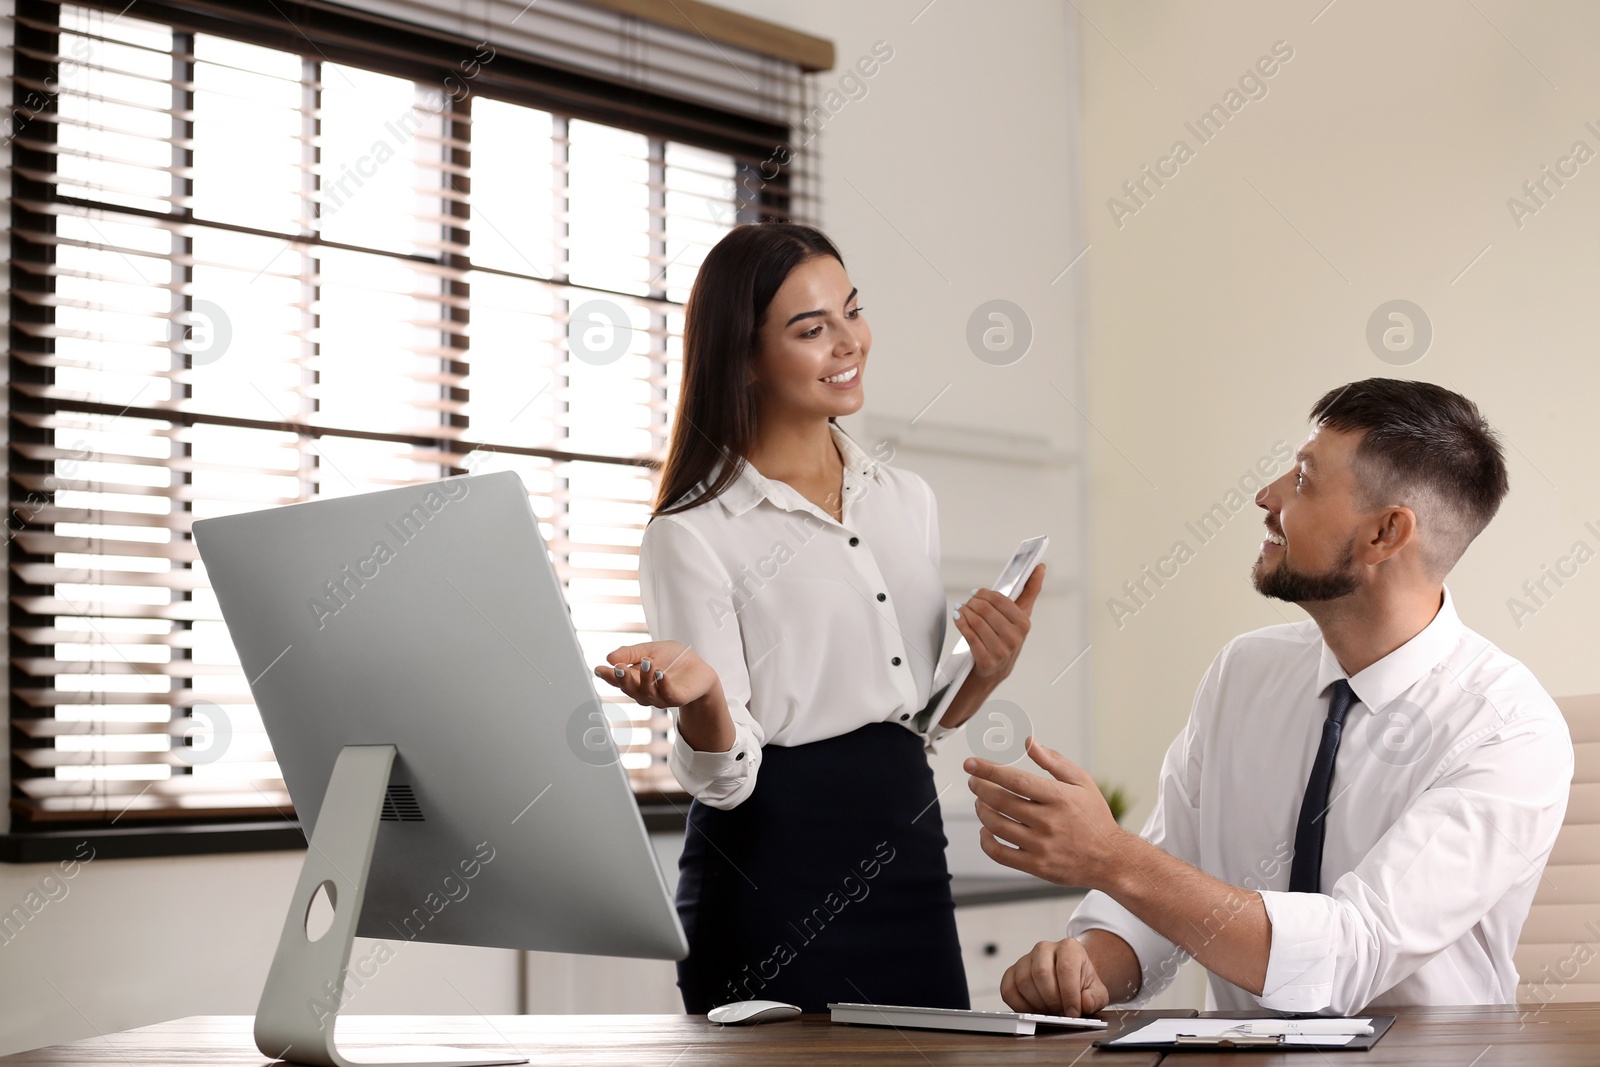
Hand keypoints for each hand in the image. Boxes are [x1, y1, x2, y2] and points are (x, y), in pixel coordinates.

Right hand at [594, 641, 716, 709]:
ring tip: (646, 662)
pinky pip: (668, 694)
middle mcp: (644, 692)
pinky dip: (663, 684)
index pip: (617, 680)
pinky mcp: (677, 698)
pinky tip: (661, 674)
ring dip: (645, 678)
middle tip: (618, 667)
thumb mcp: (650, 649)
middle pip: (629, 689)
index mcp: (635, 680)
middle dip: (622, 679)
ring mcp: (660, 697)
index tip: (598, 669)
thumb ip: (630, 653)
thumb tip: (609, 658)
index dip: (607, 676)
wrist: (699, 668)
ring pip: (647, 693)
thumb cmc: (673, 659)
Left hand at [955, 564, 1043, 683]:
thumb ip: (1031, 590)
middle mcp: (1014, 638)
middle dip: (973, 603)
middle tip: (968, 602)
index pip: (999, 600)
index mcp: (1024, 624)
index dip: (985, 594)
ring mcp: (1001, 651)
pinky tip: (959, 618)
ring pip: (976, 621)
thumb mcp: (1021, 616)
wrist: (997, 670)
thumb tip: (1040, 567)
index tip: (978, 593)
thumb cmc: (1008, 638)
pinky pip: (969, 635)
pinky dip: (961, 623)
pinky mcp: (986, 660)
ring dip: (964, 612)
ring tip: (962, 609)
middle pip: (985, 610)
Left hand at [966, 735, 1124, 889]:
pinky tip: (986, 829)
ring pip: (996, 825)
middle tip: (974, 781)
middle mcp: (1048, 821)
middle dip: (980, 788)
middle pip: (1000, 801)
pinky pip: (1000, 853)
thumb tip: (1029, 742)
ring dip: (981, 810)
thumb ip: (1054, 761)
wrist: (1111, 859)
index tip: (971, 764)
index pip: (1015, 780)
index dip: (988, 770)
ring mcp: (1041, 846)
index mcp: (1059, 798)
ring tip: (981, 802)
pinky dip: (986, 840)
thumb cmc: (1095, 818)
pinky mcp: (1036, 866)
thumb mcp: (1082, 782)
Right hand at [1000, 937, 1108, 1016]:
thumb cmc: (1082, 983)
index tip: (1073, 1012)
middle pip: (1041, 973)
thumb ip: (1095, 998)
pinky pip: (1008, 989)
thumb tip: (1083, 1003)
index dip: (1069, 994)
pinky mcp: (1012, 972)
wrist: (1071, 977)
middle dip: (1052, 999)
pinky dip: (1019, 1005)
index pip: (1065, 968)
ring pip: (1023, 981)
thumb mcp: (1097, 991)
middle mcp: (1045, 948)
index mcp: (1069, 948)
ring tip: (1048, 1010)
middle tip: (1059, 1011)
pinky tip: (1033, 1010)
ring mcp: (1026, 959)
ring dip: (1036, 1003)